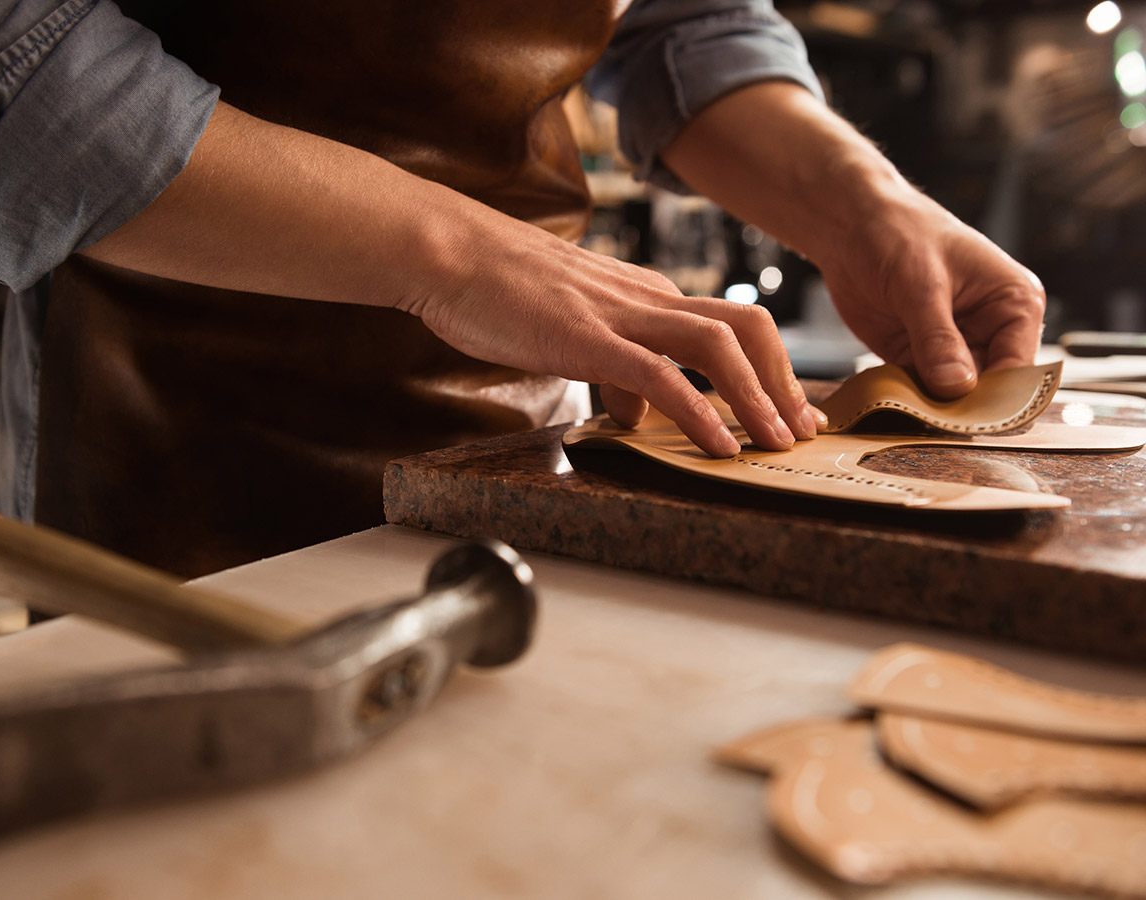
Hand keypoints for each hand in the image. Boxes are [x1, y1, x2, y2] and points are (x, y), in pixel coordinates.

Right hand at [83, 103, 821, 456]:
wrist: (450, 253)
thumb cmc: (501, 290)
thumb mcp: (573, 330)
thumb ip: (617, 367)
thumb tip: (640, 410)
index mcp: (646, 295)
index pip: (730, 324)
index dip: (770, 368)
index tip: (787, 410)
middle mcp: (648, 298)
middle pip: (747, 327)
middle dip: (783, 382)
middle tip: (799, 431)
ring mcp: (622, 314)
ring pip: (720, 347)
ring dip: (757, 399)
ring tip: (775, 445)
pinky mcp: (590, 337)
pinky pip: (663, 376)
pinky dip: (700, 413)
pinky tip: (717, 447)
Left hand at [819, 187, 1045, 397]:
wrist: (850, 224)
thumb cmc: (897, 232)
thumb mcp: (920, 285)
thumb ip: (938, 338)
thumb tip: (958, 387)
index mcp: (1014, 303)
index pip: (1020, 367)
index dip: (997, 398)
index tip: (966, 419)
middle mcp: (992, 329)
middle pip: (989, 389)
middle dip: (962, 410)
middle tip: (933, 423)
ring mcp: (955, 345)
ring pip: (954, 396)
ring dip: (932, 409)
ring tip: (909, 415)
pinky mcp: (919, 355)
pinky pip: (921, 390)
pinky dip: (908, 401)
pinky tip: (892, 406)